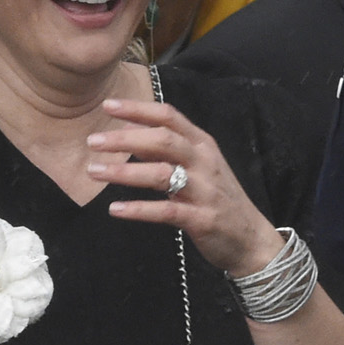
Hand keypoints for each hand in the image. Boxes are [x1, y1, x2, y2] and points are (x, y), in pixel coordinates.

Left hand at [87, 98, 282, 277]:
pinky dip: (139, 209)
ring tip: (94, 171)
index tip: (108, 105)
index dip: (139, 109)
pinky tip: (115, 210)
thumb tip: (129, 133)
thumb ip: (170, 149)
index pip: (170, 117)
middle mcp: (204, 162)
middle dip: (125, 138)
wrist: (251, 238)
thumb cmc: (219, 199)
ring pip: (161, 173)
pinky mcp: (201, 218)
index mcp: (203, 145)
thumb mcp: (200, 167)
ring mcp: (204, 190)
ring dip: (124, 172)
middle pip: (163, 140)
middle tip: (92, 141)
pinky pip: (166, 210)